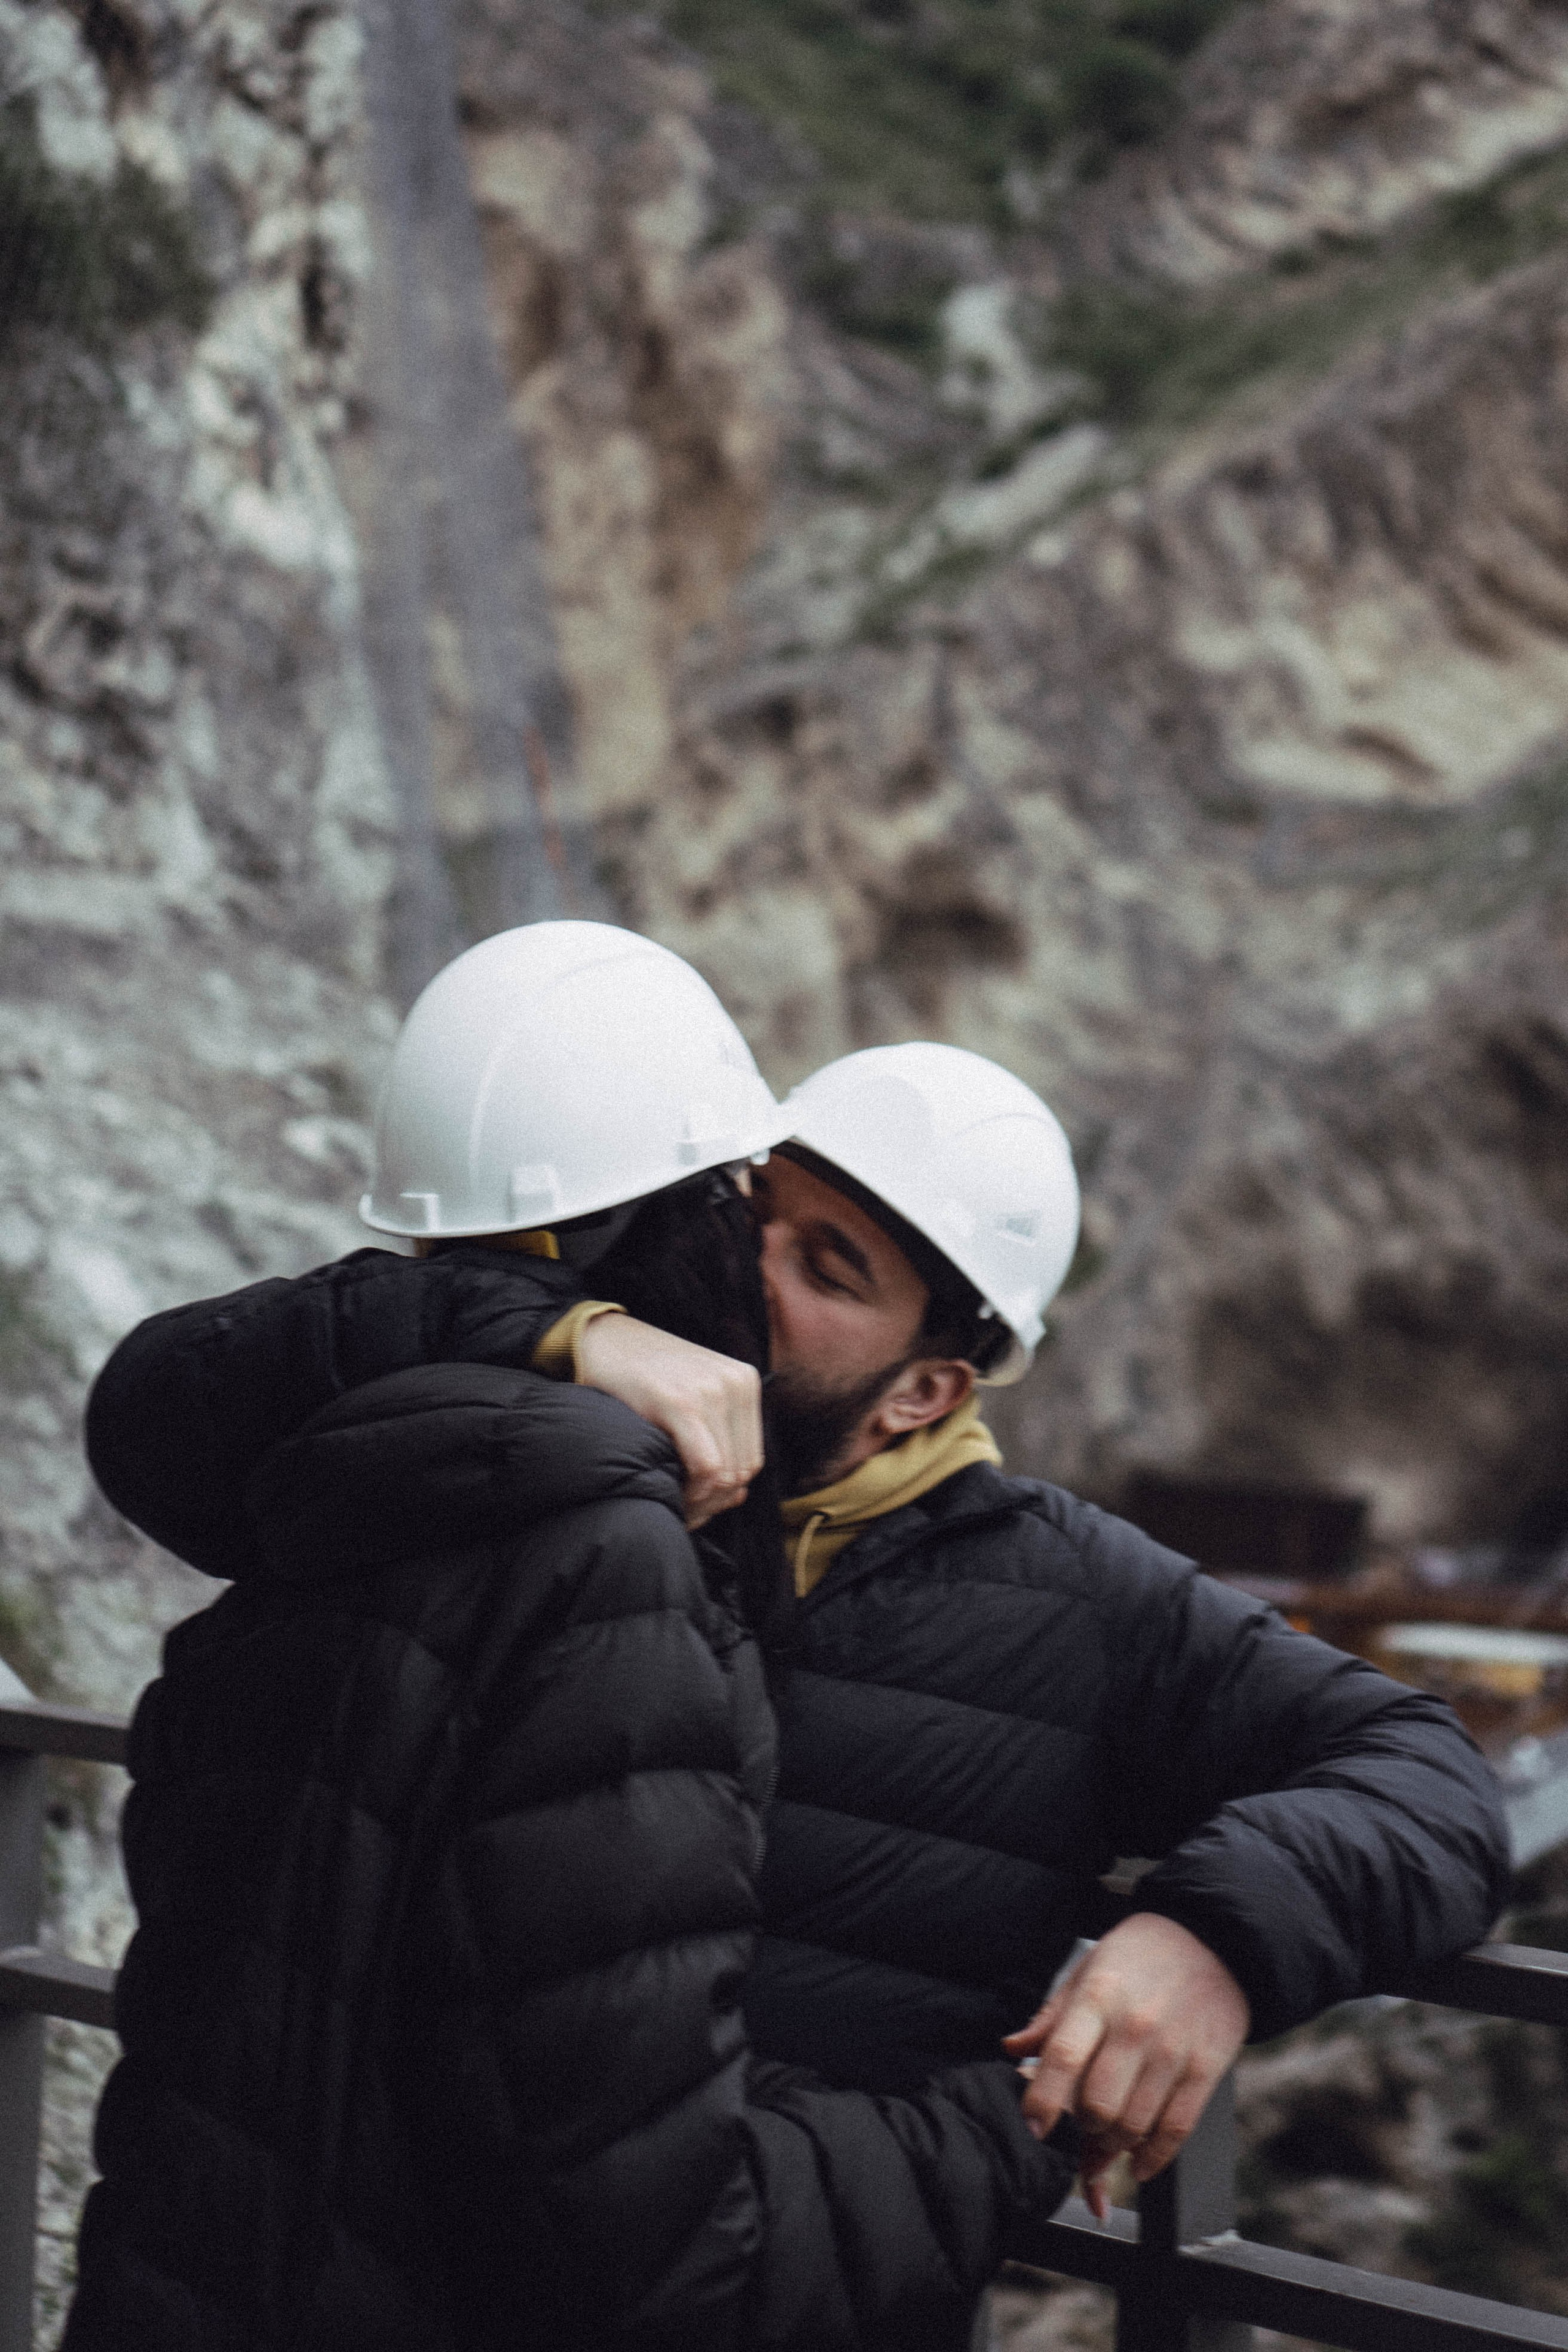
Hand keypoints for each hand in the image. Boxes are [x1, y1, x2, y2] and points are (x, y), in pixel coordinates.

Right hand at [574, 1314, 763, 1530]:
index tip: (694, 1504)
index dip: (724, 1493)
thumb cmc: (641, 1376)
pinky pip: (706, 1468)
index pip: (752, 1459)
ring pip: (726, 1474)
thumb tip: (737, 1496)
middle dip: (712, 1501)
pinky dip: (690, 1492)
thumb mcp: (691, 1398)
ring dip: (700, 1500)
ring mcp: (712, 1391)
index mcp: (745, 1381)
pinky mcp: (682, 1402)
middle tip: (682, 1511)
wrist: (599, 1338)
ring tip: (673, 1502)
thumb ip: (717, 1439)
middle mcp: (736, 1384)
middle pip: (742, 1470)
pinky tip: (667, 1490)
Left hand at [1002, 1914, 1249, 2219]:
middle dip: (1082, 2127)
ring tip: (1105, 2140)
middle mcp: (1135, 2027)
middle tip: (1081, 2124)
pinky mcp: (1206, 2069)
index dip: (1042, 2101)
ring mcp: (1173, 2051)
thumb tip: (1012, 2050)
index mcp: (1099, 1997)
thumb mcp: (1089, 1969)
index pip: (1063, 2057)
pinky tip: (1138, 2163)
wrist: (1216, 1939)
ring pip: (1134, 2125)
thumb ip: (1051, 2016)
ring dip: (1113, 2145)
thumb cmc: (1140, 1956)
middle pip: (1098, 2105)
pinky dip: (1154, 2157)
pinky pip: (1177, 2130)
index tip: (1033, 2128)